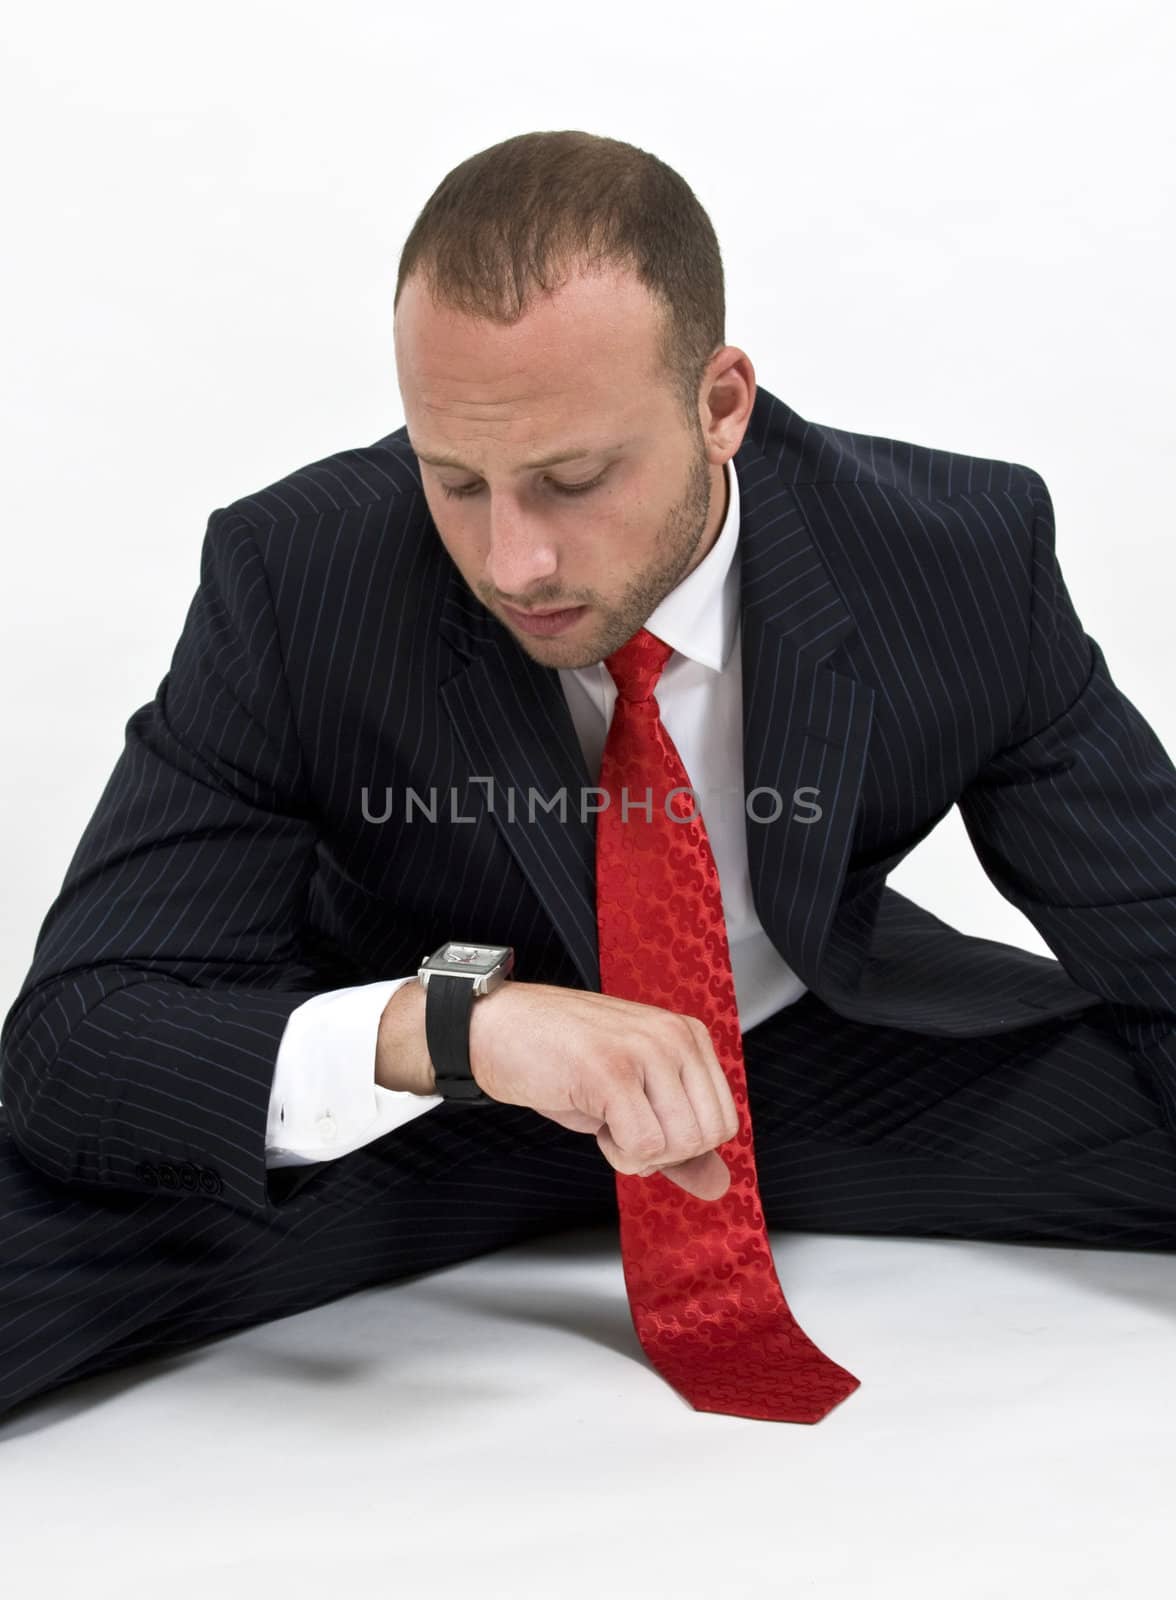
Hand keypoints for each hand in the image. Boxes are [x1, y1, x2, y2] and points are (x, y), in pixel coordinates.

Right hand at [468, 981, 740, 1202]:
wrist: (496, 1029)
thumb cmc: (562, 1061)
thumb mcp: (634, 1100)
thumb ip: (679, 1143)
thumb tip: (721, 1186)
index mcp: (688, 1036)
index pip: (724, 1121)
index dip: (681, 1144)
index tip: (642, 1122)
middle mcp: (674, 1036)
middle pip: (707, 1138)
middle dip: (662, 1152)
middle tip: (620, 1123)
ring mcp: (645, 1050)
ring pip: (679, 1144)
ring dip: (637, 1153)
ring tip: (606, 1118)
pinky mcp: (612, 1071)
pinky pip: (643, 1147)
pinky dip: (617, 1153)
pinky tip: (594, 1117)